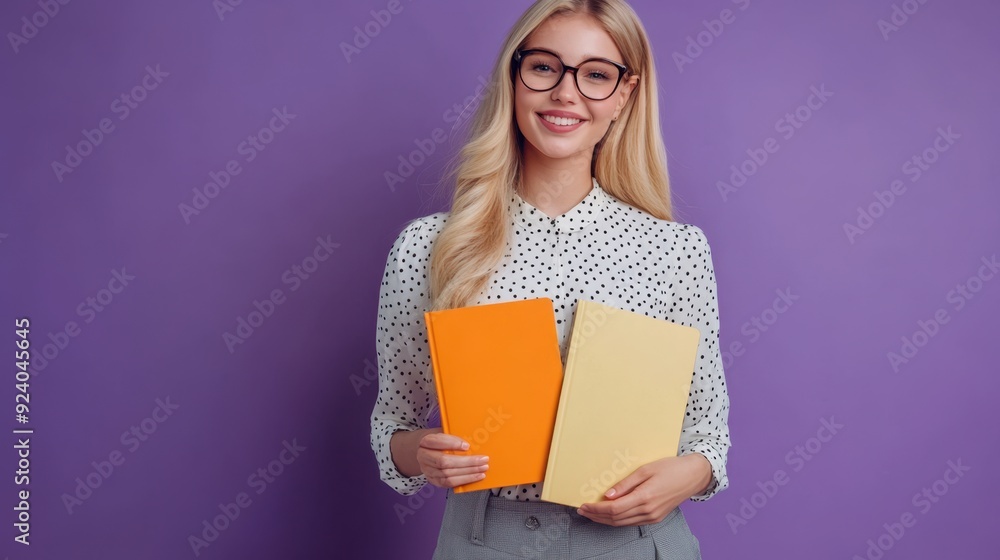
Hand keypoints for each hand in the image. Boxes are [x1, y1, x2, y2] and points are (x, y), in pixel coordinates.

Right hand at [416, 428, 489, 488]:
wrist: (426, 451)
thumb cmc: (438, 441)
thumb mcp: (444, 432)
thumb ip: (454, 436)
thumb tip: (474, 439)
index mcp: (425, 441)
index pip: (437, 442)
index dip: (452, 443)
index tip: (467, 445)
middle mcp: (423, 456)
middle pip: (444, 461)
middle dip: (466, 462)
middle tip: (482, 459)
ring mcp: (428, 470)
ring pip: (447, 474)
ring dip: (468, 473)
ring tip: (482, 468)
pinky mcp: (433, 480)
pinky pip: (449, 483)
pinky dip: (464, 480)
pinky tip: (475, 476)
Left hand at [576, 453, 711, 526]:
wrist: (693, 476)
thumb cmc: (671, 468)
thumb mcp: (645, 469)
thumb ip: (626, 484)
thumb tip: (608, 495)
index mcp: (645, 497)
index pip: (613, 508)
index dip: (596, 509)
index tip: (584, 505)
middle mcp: (648, 511)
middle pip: (615, 518)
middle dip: (596, 516)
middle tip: (582, 510)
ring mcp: (653, 516)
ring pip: (623, 523)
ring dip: (605, 520)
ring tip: (592, 514)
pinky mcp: (655, 518)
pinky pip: (632, 522)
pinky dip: (617, 520)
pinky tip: (609, 515)